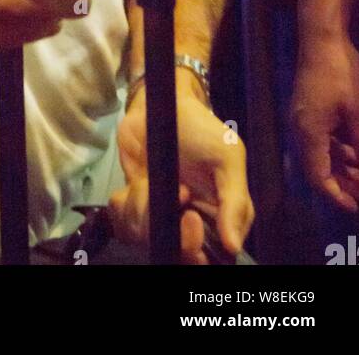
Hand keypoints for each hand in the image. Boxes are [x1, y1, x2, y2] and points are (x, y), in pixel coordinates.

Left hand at [110, 76, 253, 262]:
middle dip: (175, 237)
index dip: (199, 252)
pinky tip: (137, 182)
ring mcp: (158, 213)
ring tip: (153, 183)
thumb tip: (233, 246)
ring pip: (145, 238)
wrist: (162, 103)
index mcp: (216, 217)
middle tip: (181, 201)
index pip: (212, 256)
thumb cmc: (202, 129)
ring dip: (144, 210)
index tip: (194, 232)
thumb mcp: (228, 157)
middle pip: (177, 253)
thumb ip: (235, 202)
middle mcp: (187, 221)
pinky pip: (123, 220)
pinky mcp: (133, 201)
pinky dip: (125, 203)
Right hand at [292, 35, 358, 210]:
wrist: (323, 38)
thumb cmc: (342, 74)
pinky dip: (338, 149)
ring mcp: (303, 118)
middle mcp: (300, 129)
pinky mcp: (308, 108)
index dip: (338, 196)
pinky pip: (321, 139)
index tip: (358, 206)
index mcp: (309, 133)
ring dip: (342, 167)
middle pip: (317, 169)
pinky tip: (357, 149)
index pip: (318, 178)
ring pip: (320, 154)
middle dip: (343, 184)